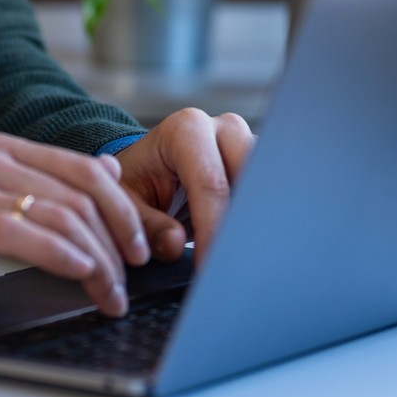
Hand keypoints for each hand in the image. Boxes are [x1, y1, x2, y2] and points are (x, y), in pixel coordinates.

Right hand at [0, 132, 150, 318]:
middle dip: (119, 239)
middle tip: (132, 278)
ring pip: (61, 215)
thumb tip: (109, 170)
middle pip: (82, 194)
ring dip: (98, 260)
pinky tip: (81, 276)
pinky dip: (64, 257)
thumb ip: (46, 185)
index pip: (87, 169)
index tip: (143, 248)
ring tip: (110, 294)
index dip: (126, 209)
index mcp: (2, 148)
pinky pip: (25, 234)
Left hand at [112, 108, 255, 262]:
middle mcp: (222, 128)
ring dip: (256, 217)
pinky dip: (260, 215)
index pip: (211, 183)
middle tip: (231, 262)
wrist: (146, 165)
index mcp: (186, 130)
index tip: (209, 267)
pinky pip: (269, 188)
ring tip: (240, 254)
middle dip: (242, 221)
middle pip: (250, 174)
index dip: (212, 230)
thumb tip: (176, 244)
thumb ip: (147, 224)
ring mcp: (245, 142)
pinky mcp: (258, 160)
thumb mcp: (127, 202)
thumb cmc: (136, 181)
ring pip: (267, 180)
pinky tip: (248, 241)